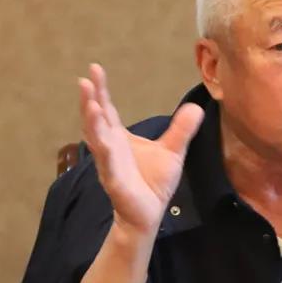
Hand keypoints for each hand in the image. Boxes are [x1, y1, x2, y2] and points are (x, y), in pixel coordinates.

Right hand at [79, 63, 202, 236]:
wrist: (148, 213)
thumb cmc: (153, 182)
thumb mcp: (172, 151)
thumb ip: (181, 129)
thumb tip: (196, 106)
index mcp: (118, 137)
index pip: (107, 109)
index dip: (100, 90)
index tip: (94, 69)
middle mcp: (109, 146)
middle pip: (96, 119)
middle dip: (90, 99)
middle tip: (85, 79)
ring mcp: (109, 162)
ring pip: (96, 138)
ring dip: (91, 120)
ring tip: (89, 101)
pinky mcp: (114, 179)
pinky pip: (107, 162)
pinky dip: (103, 150)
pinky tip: (102, 139)